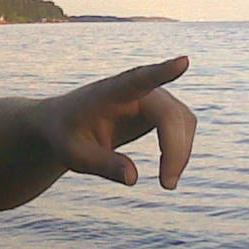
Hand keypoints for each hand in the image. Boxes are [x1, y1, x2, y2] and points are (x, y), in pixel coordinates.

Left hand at [41, 56, 195, 188]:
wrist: (66, 125)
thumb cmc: (67, 136)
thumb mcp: (74, 155)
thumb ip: (101, 164)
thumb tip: (132, 178)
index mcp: (111, 92)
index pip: (139, 79)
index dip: (162, 72)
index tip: (183, 62)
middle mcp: (137, 89)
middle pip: (169, 114)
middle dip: (175, 149)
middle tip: (167, 185)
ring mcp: (152, 97)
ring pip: (182, 121)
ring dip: (181, 152)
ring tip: (166, 183)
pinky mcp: (160, 109)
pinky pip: (182, 127)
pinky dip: (180, 150)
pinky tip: (168, 172)